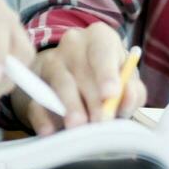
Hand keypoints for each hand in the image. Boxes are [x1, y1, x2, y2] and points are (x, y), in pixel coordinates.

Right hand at [9, 22, 145, 135]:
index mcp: (99, 37)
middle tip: (101, 121)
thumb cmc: (107, 78)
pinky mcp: (35, 83)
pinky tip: (50, 131)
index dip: (106, 72)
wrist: (76, 77)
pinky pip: (38, 101)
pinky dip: (43, 118)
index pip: (102, 49)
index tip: (110, 94)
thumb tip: (128, 98)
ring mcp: (51, 61)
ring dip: (70, 106)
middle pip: (81, 70)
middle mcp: (73, 44)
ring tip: (79, 126)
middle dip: (92, 99)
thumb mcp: (126, 81)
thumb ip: (132, 91)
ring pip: (60, 83)